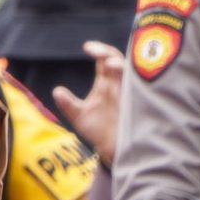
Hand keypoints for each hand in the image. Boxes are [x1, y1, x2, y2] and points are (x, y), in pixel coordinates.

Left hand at [52, 42, 127, 169]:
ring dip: (123, 67)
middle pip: (119, 60)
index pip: (104, 59)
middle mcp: (119, 84)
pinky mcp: (139, 105)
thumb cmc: (99, 131)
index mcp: (106, 82)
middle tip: (99, 53)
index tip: (88, 47)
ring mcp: (130, 93)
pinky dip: (137, 83)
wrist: (113, 151)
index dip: (99, 50)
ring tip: (111, 65)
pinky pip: (143, 90)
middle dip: (110, 54)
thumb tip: (56, 91)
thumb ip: (69, 104)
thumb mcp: (80, 117)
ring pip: (132, 72)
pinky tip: (130, 80)